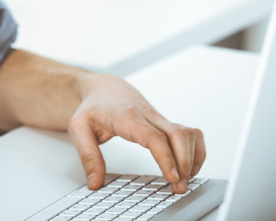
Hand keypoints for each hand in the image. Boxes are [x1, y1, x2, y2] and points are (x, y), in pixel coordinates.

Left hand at [67, 74, 205, 193]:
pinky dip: (197, 150)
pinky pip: (191, 133)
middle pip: (178, 135)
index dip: (166, 157)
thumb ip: (88, 156)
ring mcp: (160, 119)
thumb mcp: (79, 128)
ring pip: (188, 133)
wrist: (105, 88)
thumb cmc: (93, 107)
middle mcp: (148, 116)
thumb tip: (95, 182)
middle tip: (179, 187)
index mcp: (127, 117)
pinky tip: (191, 167)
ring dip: (193, 157)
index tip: (173, 177)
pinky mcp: (166, 124)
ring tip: (185, 179)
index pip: (153, 137)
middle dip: (185, 162)